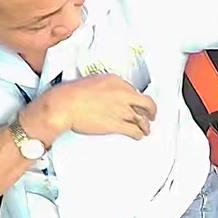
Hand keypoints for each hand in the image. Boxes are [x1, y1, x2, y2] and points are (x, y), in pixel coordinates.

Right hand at [26, 74, 157, 143]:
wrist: (65, 104)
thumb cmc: (71, 93)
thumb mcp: (91, 82)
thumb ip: (103, 87)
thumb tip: (106, 94)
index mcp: (115, 81)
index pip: (133, 89)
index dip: (136, 98)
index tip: (136, 102)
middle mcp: (122, 94)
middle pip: (146, 103)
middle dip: (151, 111)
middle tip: (152, 115)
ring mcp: (120, 110)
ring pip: (142, 119)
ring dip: (145, 126)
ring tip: (146, 129)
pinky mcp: (116, 124)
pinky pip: (134, 131)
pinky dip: (138, 134)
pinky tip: (137, 136)